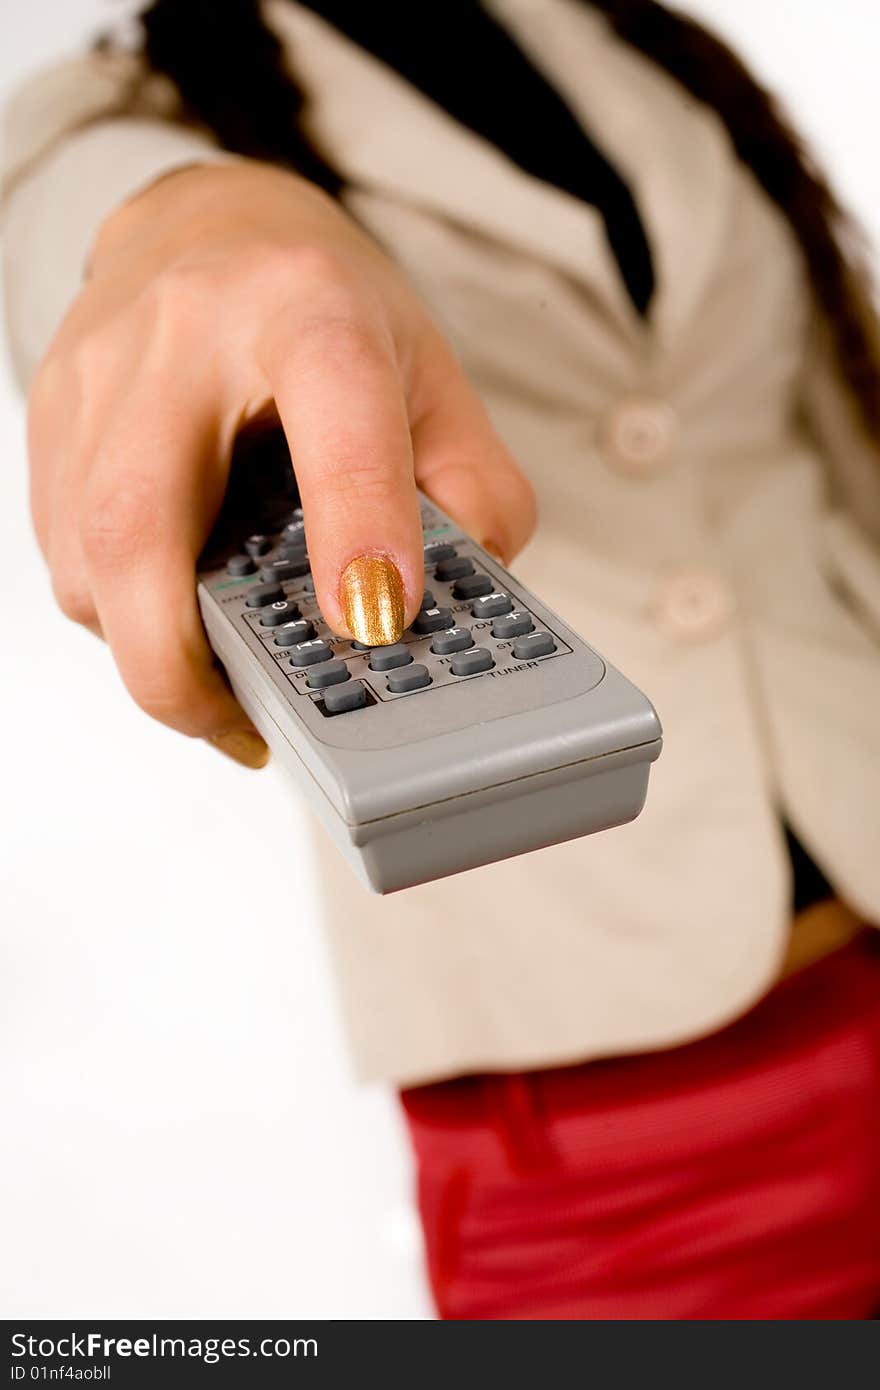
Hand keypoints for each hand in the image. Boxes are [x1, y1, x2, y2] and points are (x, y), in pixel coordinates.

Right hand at [27, 161, 536, 766]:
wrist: (208, 229)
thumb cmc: (326, 311)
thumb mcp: (431, 383)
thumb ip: (469, 497)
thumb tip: (451, 614)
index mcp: (309, 308)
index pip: (334, 416)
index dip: (357, 528)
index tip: (377, 624)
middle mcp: (185, 333)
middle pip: (144, 519)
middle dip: (180, 659)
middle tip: (244, 725)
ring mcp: (99, 374)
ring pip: (86, 557)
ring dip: (146, 651)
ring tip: (218, 690)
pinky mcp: (52, 414)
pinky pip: (63, 550)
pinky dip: (117, 615)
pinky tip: (173, 624)